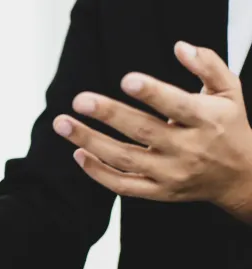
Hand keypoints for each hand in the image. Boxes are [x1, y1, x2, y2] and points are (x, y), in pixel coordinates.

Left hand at [53, 41, 251, 221]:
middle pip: (143, 132)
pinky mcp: (159, 192)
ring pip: (124, 159)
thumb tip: (180, 47)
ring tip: (62, 124)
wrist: (240, 176)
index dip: (153, 94)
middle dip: (109, 115)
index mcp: (207, 121)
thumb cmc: (228, 126)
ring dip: (89, 142)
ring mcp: (171, 174)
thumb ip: (208, 65)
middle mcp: (188, 149)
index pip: (178, 107)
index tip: (127, 80)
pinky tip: (78, 154)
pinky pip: (122, 185)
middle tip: (80, 100)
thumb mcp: (229, 92)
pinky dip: (97, 173)